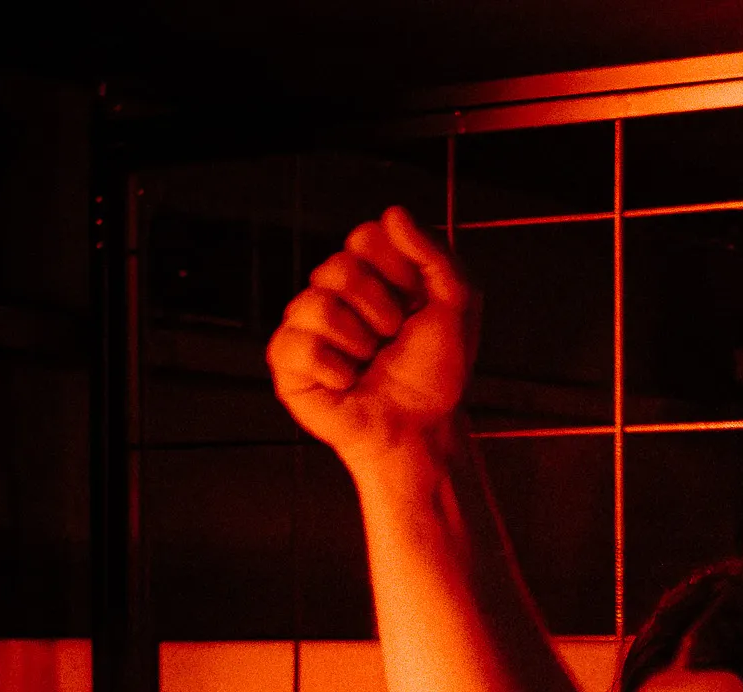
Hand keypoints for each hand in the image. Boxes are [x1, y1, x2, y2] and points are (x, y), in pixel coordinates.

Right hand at [267, 205, 479, 465]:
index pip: (366, 236)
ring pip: (318, 304)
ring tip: (370, 363)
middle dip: (381, 309)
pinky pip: (301, 344)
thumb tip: (393, 212)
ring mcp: (304, 324)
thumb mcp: (456, 309)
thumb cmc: (435, 374)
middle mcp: (331, 291)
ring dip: (361, 342)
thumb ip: (436, 257)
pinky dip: (337, 370)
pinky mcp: (286, 360)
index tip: (416, 303)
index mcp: (369, 273)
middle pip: (339, 266)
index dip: (397, 270)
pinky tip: (347, 383)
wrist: (420, 429)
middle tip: (393, 339)